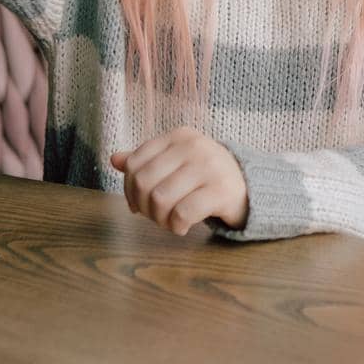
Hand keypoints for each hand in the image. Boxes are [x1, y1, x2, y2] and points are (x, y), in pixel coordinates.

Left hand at [110, 127, 248, 235]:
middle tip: (156, 216)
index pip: (134, 163)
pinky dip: (176, 226)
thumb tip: (114, 159)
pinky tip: (183, 227)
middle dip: (144, 207)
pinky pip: (182, 213)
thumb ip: (147, 160)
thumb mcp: (176, 161)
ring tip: (169, 221)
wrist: (249, 186)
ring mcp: (209, 166)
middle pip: (144, 182)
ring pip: (161, 199)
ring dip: (159, 219)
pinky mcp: (220, 190)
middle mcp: (193, 146)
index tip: (137, 204)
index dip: (129, 189)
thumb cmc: (205, 175)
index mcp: (179, 136)